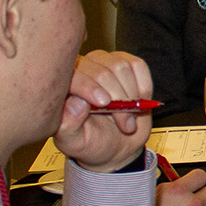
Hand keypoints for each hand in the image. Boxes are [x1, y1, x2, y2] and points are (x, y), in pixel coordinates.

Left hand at [56, 51, 154, 172]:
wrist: (116, 143)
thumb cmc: (92, 141)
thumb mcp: (75, 142)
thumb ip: (69, 125)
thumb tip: (76, 102)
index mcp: (62, 85)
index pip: (73, 76)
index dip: (89, 87)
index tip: (104, 103)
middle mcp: (81, 68)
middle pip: (101, 72)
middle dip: (117, 99)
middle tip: (124, 124)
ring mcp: (104, 62)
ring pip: (121, 67)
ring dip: (131, 96)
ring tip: (129, 117)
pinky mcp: (126, 62)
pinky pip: (138, 66)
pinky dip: (143, 86)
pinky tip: (137, 101)